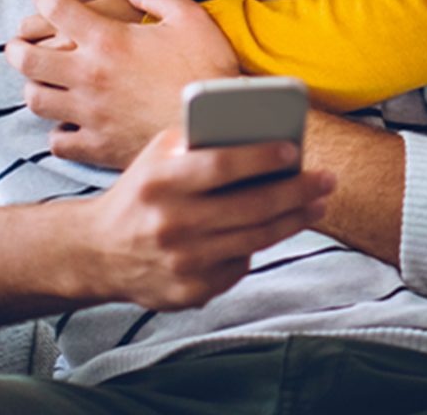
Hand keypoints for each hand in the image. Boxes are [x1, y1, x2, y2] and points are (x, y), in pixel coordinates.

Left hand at [5, 0, 238, 168]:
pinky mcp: (98, 147)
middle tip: (19, 44)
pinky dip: (57, 131)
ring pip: (35, 100)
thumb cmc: (208, 70)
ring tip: (42, 82)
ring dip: (34, 87)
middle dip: (16, 47)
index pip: (55, 9)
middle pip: (26, 59)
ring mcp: (90, 114)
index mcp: (108, 40)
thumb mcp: (191, 18)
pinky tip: (69, 123)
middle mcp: (89, 76)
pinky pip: (57, 141)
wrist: (219, 128)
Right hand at [77, 127, 334, 309]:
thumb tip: (260, 134)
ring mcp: (182, 262)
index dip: (261, 157)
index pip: (221, 165)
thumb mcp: (158, 156)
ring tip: (317, 203)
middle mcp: (171, 223)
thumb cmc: (142, 191)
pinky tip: (274, 227)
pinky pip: (239, 264)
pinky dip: (259, 245)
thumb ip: (200, 142)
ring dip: (293, 219)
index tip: (293, 149)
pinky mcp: (190, 292)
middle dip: (296, 190)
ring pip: (254, 239)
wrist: (99, 251)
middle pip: (250, 207)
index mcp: (161, 181)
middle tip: (327, 179)